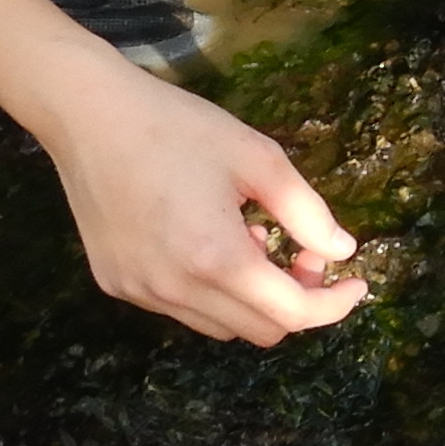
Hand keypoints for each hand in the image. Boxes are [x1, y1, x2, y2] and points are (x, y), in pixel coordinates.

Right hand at [30, 59, 368, 343]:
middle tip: (300, 251)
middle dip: (295, 299)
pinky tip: (202, 239)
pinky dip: (209, 290)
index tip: (355, 281)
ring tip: (245, 235)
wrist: (89, 114)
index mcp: (216, 258)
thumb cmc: (179, 127)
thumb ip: (307, 212)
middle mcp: (175, 289)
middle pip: (260, 330)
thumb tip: (342, 252)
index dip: (332, 305)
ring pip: (220, 326)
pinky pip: (180, 308)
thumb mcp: (258, 158)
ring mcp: (140, 292)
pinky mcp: (116, 283)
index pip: (291, 315)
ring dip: (249, 296)